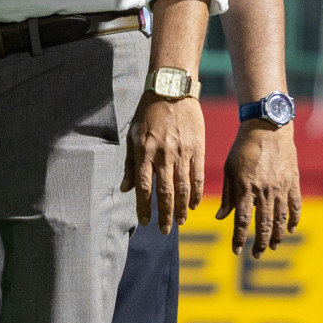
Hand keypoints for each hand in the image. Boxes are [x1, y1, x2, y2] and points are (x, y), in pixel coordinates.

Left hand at [123, 93, 205, 232]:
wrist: (171, 91)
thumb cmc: (148, 113)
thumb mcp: (133, 135)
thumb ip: (130, 164)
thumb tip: (125, 189)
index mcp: (144, 152)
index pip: (143, 187)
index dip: (144, 207)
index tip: (145, 222)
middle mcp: (163, 155)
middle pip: (165, 192)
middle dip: (165, 214)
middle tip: (165, 230)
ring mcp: (181, 153)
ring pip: (183, 188)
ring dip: (182, 208)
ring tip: (179, 222)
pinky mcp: (197, 149)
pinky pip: (197, 177)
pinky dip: (196, 194)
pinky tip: (193, 205)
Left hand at [216, 121, 300, 256]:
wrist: (267, 129)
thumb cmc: (242, 148)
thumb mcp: (229, 170)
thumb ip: (227, 195)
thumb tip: (221, 218)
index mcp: (245, 187)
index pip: (241, 220)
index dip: (239, 238)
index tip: (236, 251)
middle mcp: (263, 191)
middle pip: (263, 224)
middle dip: (260, 243)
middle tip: (257, 256)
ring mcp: (280, 187)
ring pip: (280, 219)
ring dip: (276, 236)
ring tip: (273, 247)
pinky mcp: (293, 183)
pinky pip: (296, 206)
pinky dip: (294, 220)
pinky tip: (290, 230)